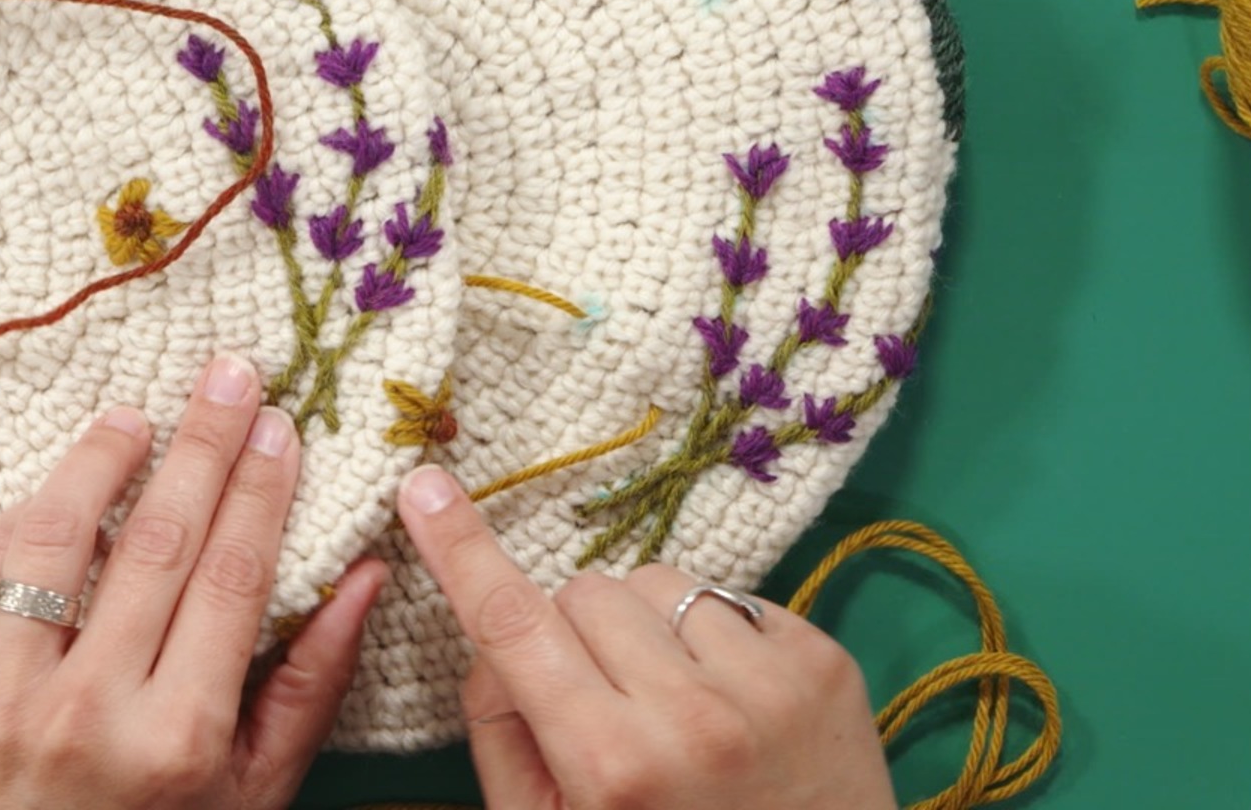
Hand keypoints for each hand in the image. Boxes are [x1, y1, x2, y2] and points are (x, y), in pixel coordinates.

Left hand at [0, 354, 387, 809]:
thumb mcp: (248, 793)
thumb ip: (309, 685)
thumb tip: (365, 576)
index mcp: (178, 738)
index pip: (230, 579)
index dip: (258, 490)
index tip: (279, 423)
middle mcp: (90, 711)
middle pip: (158, 542)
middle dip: (202, 444)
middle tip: (229, 373)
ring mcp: (0, 697)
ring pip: (55, 541)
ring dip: (101, 462)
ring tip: (136, 417)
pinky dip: (22, 518)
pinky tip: (59, 489)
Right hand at [397, 466, 894, 809]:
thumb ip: (503, 734)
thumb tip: (492, 639)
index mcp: (610, 764)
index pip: (515, 624)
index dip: (461, 550)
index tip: (425, 485)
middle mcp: (692, 715)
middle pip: (585, 592)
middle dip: (576, 633)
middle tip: (601, 702)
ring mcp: (770, 684)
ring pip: (659, 581)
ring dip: (648, 627)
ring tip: (674, 704)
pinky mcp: (825, 662)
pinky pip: (732, 596)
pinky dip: (716, 637)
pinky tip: (732, 704)